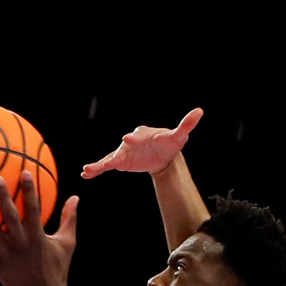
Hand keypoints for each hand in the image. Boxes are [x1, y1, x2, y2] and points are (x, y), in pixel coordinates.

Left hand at [0, 172, 77, 285]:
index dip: (29, 190)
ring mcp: (7, 253)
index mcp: (37, 235)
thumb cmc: (57, 269)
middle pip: (9, 216)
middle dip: (2, 196)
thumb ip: (69, 219)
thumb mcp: (67, 243)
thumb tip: (76, 197)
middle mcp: (20, 242)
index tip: (25, 172)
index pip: (33, 208)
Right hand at [79, 107, 202, 178]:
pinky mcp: (120, 161)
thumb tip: (200, 111)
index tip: (127, 139)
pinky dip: (96, 169)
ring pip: (109, 157)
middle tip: (109, 161)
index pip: (137, 136)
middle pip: (120, 148)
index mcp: (143, 134)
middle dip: (115, 153)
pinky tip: (85, 174)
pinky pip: (106, 164)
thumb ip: (186, 124)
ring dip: (99, 164)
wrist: (161, 153)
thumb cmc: (169, 143)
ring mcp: (123, 152)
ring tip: (88, 170)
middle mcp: (130, 142)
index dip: (133, 138)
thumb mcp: (178, 136)